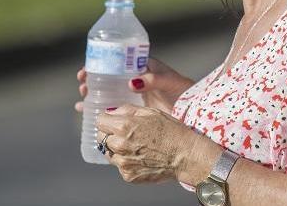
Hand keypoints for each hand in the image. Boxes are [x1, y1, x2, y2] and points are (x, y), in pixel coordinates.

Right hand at [75, 57, 194, 114]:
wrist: (191, 111)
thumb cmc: (183, 91)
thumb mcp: (169, 82)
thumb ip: (153, 80)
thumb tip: (132, 83)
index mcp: (142, 67)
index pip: (116, 61)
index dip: (99, 63)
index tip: (86, 69)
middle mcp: (134, 79)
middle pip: (107, 76)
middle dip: (92, 79)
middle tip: (83, 84)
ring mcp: (132, 95)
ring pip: (107, 91)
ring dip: (92, 93)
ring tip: (82, 97)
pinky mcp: (132, 109)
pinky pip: (111, 107)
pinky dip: (97, 108)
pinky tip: (84, 111)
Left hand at [95, 104, 217, 184]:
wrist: (186, 156)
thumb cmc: (172, 132)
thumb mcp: (151, 112)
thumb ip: (126, 110)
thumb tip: (111, 112)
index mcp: (124, 126)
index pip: (100, 121)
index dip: (108, 119)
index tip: (114, 121)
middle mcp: (120, 145)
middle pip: (101, 137)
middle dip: (111, 133)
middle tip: (128, 133)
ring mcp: (123, 163)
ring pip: (109, 153)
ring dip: (117, 148)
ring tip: (137, 146)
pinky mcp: (128, 175)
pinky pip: (120, 166)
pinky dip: (127, 161)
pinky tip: (142, 156)